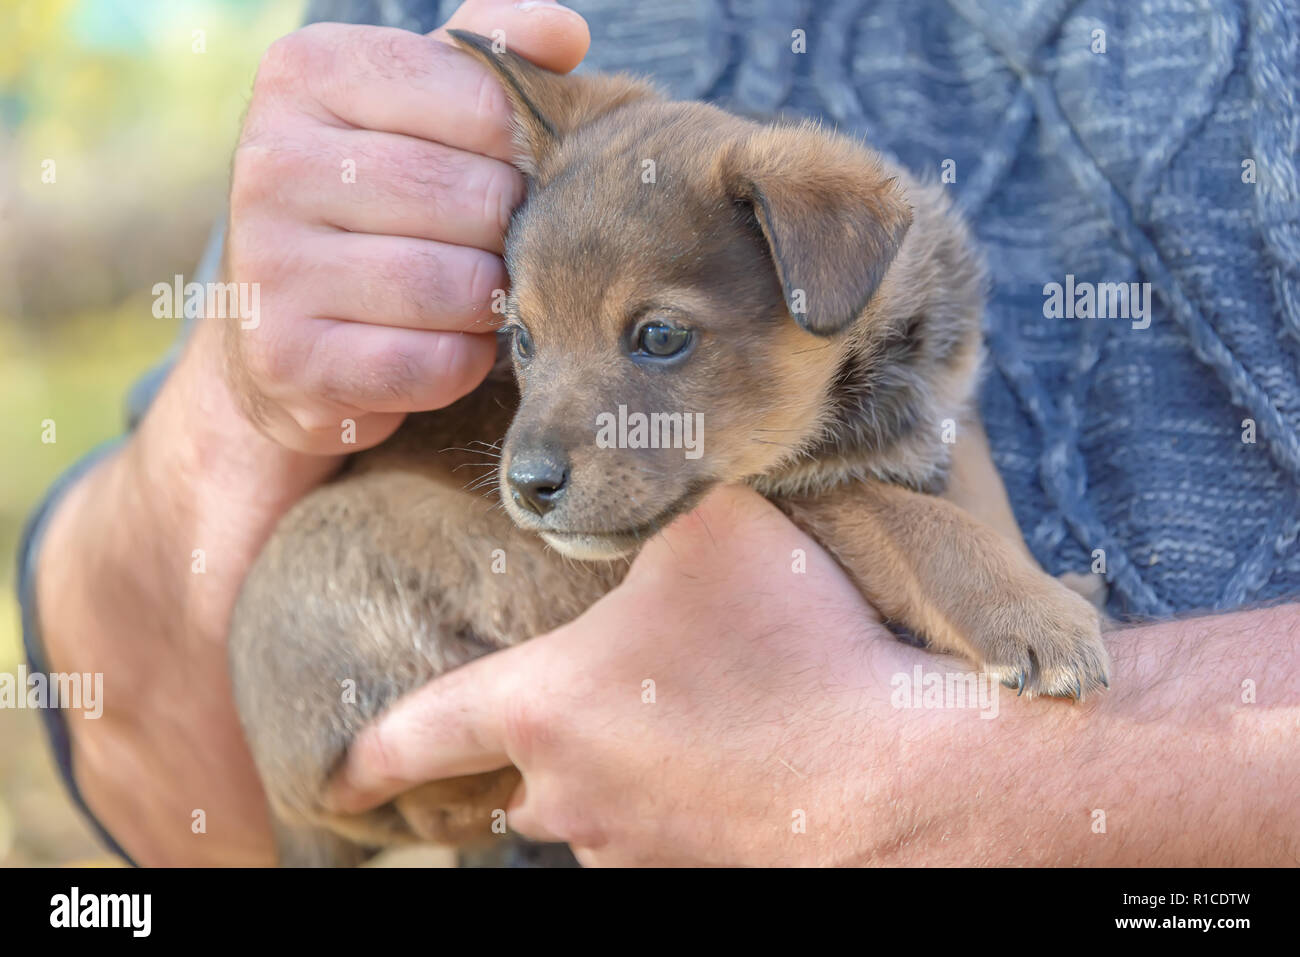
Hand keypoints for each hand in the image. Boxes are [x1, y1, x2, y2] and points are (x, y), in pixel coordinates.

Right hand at [224, 0, 589, 452]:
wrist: (278, 335)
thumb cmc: (376, 206)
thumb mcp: (417, 112)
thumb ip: (486, 63)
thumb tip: (565, 33)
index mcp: (306, 72)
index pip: (485, 104)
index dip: (524, 155)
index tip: (508, 176)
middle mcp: (271, 159)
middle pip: (478, 198)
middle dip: (508, 235)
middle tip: (490, 250)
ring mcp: (270, 264)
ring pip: (460, 286)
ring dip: (489, 304)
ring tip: (468, 298)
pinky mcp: (289, 359)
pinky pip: (437, 361)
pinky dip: (461, 363)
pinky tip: (438, 346)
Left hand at [331, 486, 1299, 865]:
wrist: (909, 769)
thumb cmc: (798, 644)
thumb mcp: (712, 530)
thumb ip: (644, 494)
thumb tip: (631, 458)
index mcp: (543, 709)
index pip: (413, 739)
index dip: (363, 756)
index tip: (333, 775)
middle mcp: (570, 795)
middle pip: (512, 770)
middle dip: (529, 732)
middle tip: (574, 687)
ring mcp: (633, 846)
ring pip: (586, 803)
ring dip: (606, 759)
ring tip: (672, 706)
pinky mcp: (697, 871)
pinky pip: (650, 826)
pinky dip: (664, 790)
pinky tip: (724, 743)